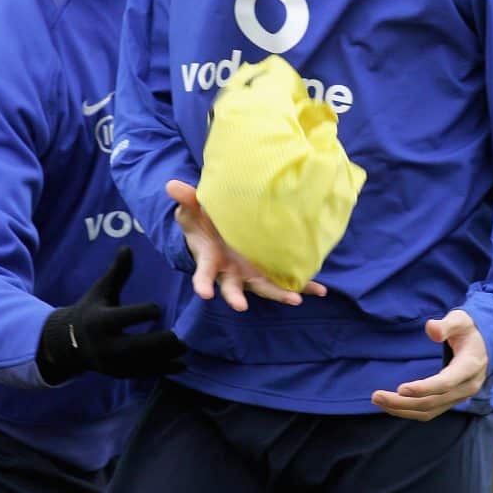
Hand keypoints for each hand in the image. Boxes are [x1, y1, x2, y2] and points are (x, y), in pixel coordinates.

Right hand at [37, 247, 185, 383]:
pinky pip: (142, 375)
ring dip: (164, 359)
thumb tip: (127, 247)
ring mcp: (111, 363)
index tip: (158, 308)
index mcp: (100, 321)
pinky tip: (182, 365)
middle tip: (179, 338)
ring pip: (141, 363)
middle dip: (157, 343)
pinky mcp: (119, 373)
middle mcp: (105, 345)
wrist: (71, 343)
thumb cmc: (91, 308)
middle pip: (134, 346)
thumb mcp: (102, 289)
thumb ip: (118, 271)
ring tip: (185, 349)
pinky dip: (163, 370)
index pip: (122, 318)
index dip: (140, 313)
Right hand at [166, 179, 326, 311]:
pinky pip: (285, 281)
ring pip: (262, 288)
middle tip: (241, 306)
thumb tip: (172, 185)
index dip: (202, 283)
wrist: (220, 229)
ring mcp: (249, 274)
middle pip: (233, 289)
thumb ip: (185, 199)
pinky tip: (320, 291)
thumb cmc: (202, 220)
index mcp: (211, 260)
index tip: (203, 293)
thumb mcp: (192, 208)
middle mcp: (230, 272)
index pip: (204, 274)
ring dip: (277, 294)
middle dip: (236, 297)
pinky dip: (302, 287)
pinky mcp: (267, 271)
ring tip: (293, 299)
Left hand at [370, 309, 487, 420]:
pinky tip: (392, 405)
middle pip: (432, 402)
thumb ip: (446, 324)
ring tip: (378, 401)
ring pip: (429, 411)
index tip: (400, 389)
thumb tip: (431, 329)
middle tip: (376, 396)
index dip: (423, 388)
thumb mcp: (461, 320)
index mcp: (469, 367)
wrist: (485, 344)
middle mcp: (465, 387)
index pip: (445, 384)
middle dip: (403, 402)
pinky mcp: (450, 400)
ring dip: (402, 409)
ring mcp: (458, 397)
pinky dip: (409, 411)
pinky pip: (429, 411)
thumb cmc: (469, 329)